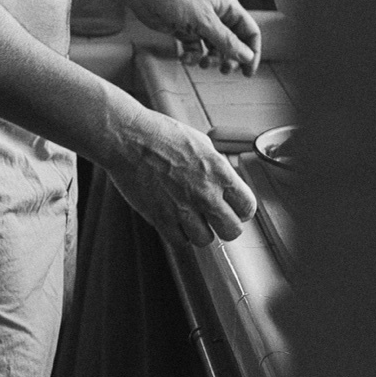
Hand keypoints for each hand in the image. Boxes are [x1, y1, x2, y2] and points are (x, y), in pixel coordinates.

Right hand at [106, 108, 257, 247]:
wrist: (127, 139)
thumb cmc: (160, 134)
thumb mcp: (200, 143)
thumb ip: (215, 166)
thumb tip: (222, 181)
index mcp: (219, 172)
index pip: (247, 206)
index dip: (242, 210)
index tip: (234, 209)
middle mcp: (205, 193)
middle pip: (232, 231)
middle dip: (225, 226)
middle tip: (216, 219)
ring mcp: (183, 208)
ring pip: (205, 240)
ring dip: (200, 231)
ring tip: (190, 217)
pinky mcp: (161, 218)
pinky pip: (180, 242)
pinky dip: (179, 235)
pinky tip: (174, 220)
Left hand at [128, 0, 261, 75]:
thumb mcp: (204, 22)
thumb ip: (226, 41)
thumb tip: (247, 56)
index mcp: (228, 7)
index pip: (250, 31)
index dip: (252, 52)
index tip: (247, 72)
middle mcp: (217, 15)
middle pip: (233, 42)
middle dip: (230, 58)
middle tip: (225, 70)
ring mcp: (201, 23)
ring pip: (215, 48)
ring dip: (211, 59)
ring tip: (203, 64)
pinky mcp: (185, 29)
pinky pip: (196, 48)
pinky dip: (193, 56)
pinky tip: (185, 58)